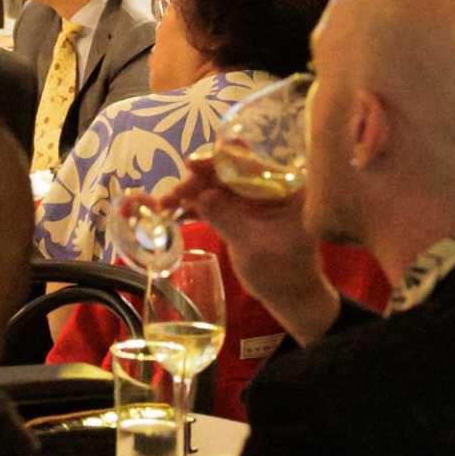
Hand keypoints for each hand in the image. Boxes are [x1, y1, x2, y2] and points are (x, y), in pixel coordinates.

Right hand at [152, 167, 335, 343]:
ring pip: (215, 186)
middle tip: (171, 195)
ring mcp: (252, 199)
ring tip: (165, 204)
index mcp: (282, 188)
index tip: (191, 164)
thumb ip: (228, 219)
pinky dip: (195, 206)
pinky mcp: (239, 211)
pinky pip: (214, 201)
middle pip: (226, 172)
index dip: (217, 161)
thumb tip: (202, 195)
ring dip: (191, 193)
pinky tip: (174, 212)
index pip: (247, 165)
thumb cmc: (281, 273)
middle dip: (197, 180)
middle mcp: (267, 187)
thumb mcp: (253, 247)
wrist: (289, 294)